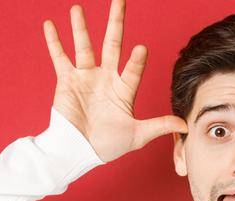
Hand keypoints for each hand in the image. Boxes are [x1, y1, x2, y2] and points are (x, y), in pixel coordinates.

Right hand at [42, 0, 185, 162]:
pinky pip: (60, 57)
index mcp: (123, 89)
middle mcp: (105, 78)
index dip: (137, 60)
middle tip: (119, 0)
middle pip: (113, 44)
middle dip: (116, 22)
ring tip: (77, 8)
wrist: (77, 152)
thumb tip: (185, 124)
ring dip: (81, 27)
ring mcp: (85, 77)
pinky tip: (50, 25)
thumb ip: (159, 125)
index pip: (133, 68)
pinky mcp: (67, 81)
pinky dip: (54, 42)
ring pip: (84, 46)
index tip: (142, 49)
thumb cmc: (106, 146)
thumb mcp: (137, 135)